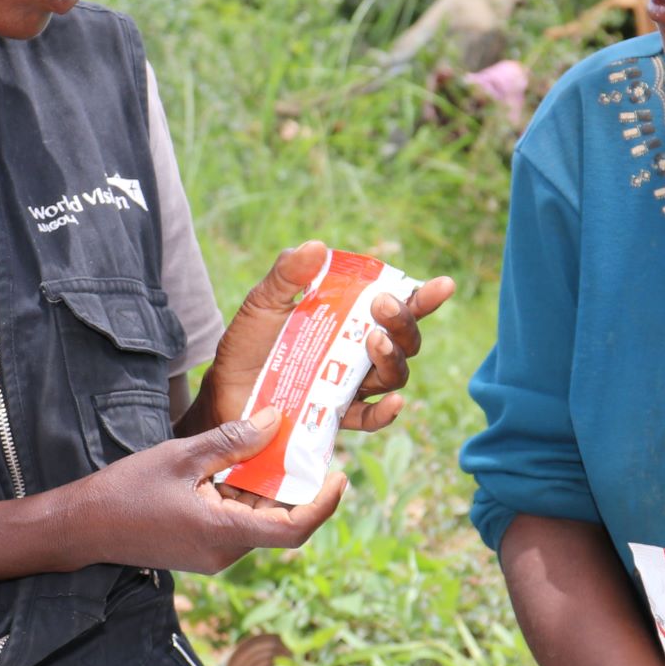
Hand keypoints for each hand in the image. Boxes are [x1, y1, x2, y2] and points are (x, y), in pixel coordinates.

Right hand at [61, 409, 345, 574]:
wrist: (82, 527)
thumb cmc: (125, 491)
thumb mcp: (181, 456)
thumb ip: (232, 441)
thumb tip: (276, 421)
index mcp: (223, 532)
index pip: (293, 528)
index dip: (323, 504)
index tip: (340, 475)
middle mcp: (225, 551)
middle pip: (279, 522)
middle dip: (296, 485)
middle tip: (307, 444)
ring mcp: (214, 554)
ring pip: (259, 521)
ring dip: (269, 488)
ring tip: (275, 445)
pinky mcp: (203, 549)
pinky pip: (239, 522)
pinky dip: (247, 495)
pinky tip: (242, 464)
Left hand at [198, 241, 456, 432]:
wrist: (222, 390)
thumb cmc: (248, 344)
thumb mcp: (264, 303)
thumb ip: (288, 274)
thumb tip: (317, 246)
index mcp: (350, 320)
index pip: (397, 308)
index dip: (424, 298)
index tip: (442, 285)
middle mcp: (358, 353)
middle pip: (404, 342)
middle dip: (403, 323)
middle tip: (382, 306)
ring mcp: (350, 386)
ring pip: (393, 375)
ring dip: (392, 358)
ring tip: (373, 341)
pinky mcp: (335, 416)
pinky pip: (370, 419)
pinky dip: (385, 413)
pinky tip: (392, 402)